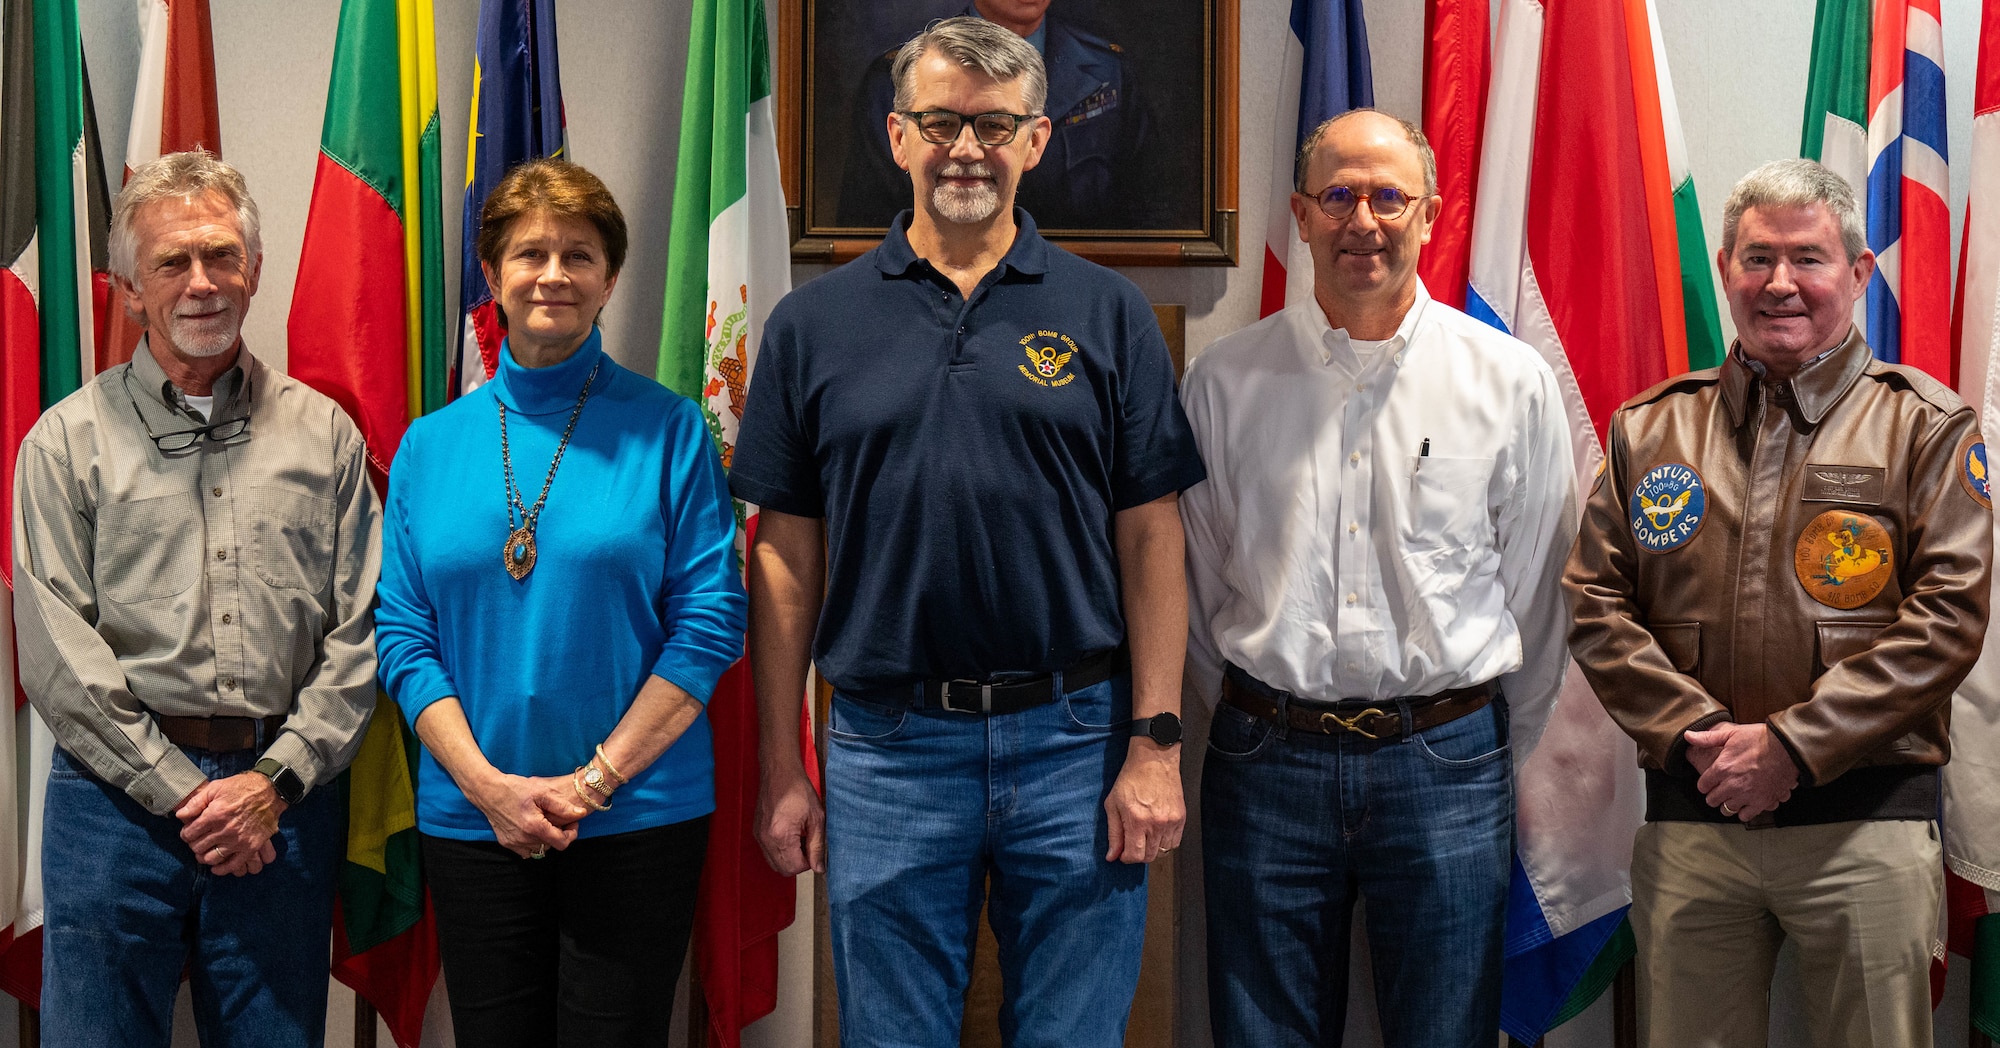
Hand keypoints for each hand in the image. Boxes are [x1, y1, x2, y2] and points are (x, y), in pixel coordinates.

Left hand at [177, 773, 284, 875]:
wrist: (271, 791)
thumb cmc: (242, 787)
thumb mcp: (216, 787)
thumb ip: (196, 802)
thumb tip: (180, 815)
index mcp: (215, 814)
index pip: (189, 833)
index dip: (186, 833)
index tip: (189, 832)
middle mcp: (225, 830)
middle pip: (198, 847)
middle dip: (194, 844)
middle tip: (198, 840)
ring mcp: (238, 840)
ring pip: (211, 858)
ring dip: (205, 856)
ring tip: (206, 850)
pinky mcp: (250, 847)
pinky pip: (232, 865)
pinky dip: (221, 869)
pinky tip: (216, 867)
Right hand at [470, 773, 584, 857]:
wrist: (488, 790)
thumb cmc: (515, 788)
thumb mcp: (542, 792)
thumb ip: (563, 806)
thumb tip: (581, 814)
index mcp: (535, 827)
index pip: (562, 843)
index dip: (571, 834)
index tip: (571, 822)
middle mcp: (524, 839)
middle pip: (551, 846)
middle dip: (558, 834)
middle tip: (558, 818)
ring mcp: (513, 843)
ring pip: (539, 849)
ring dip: (545, 840)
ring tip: (544, 823)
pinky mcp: (506, 843)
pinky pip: (526, 851)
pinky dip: (532, 843)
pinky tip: (531, 829)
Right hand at [756, 765, 824, 875]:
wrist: (779, 772)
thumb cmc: (798, 790)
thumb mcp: (816, 818)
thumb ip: (817, 846)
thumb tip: (819, 868)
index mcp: (781, 836)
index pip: (793, 868)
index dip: (808, 863)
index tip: (814, 849)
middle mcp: (766, 839)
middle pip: (782, 869)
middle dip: (798, 863)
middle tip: (808, 845)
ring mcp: (759, 836)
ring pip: (774, 863)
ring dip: (788, 858)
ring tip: (799, 839)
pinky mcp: (756, 832)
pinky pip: (768, 852)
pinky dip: (780, 851)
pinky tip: (790, 835)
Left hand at [1105, 738, 1184, 863]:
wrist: (1154, 760)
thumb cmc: (1131, 778)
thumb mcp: (1113, 804)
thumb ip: (1113, 833)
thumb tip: (1112, 856)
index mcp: (1137, 820)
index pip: (1135, 855)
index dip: (1127, 858)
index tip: (1123, 853)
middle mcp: (1156, 824)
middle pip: (1149, 857)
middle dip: (1138, 855)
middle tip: (1133, 844)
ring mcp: (1171, 821)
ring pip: (1163, 851)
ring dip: (1152, 849)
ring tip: (1145, 836)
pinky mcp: (1181, 818)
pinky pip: (1175, 842)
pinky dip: (1165, 842)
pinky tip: (1157, 832)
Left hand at [1686, 722, 1799, 820]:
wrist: (1788, 748)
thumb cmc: (1760, 738)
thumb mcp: (1731, 734)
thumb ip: (1707, 738)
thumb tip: (1688, 736)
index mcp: (1722, 768)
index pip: (1702, 785)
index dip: (1705, 784)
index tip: (1709, 782)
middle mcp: (1732, 784)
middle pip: (1712, 800)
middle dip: (1714, 795)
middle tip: (1719, 791)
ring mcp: (1747, 795)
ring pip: (1727, 809)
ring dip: (1727, 804)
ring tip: (1731, 798)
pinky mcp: (1762, 802)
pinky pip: (1745, 816)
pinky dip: (1744, 812)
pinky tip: (1745, 804)